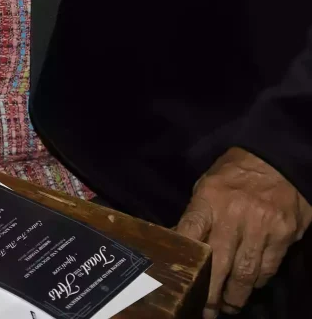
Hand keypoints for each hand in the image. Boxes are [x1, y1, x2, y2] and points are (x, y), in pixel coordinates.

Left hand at [177, 148, 311, 317]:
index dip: (184, 259)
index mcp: (209, 197)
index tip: (179, 280)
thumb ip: (198, 213)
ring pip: (244, 273)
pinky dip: (257, 281)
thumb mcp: (208, 184)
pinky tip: (250, 285)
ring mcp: (259, 226)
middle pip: (217, 263)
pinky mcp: (282, 235)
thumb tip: (182, 242)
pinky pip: (267, 268)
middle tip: (206, 309)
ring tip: (228, 305)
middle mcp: (233, 214)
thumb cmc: (235, 173)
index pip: (190, 232)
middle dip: (210, 292)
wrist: (276, 159)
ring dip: (235, 295)